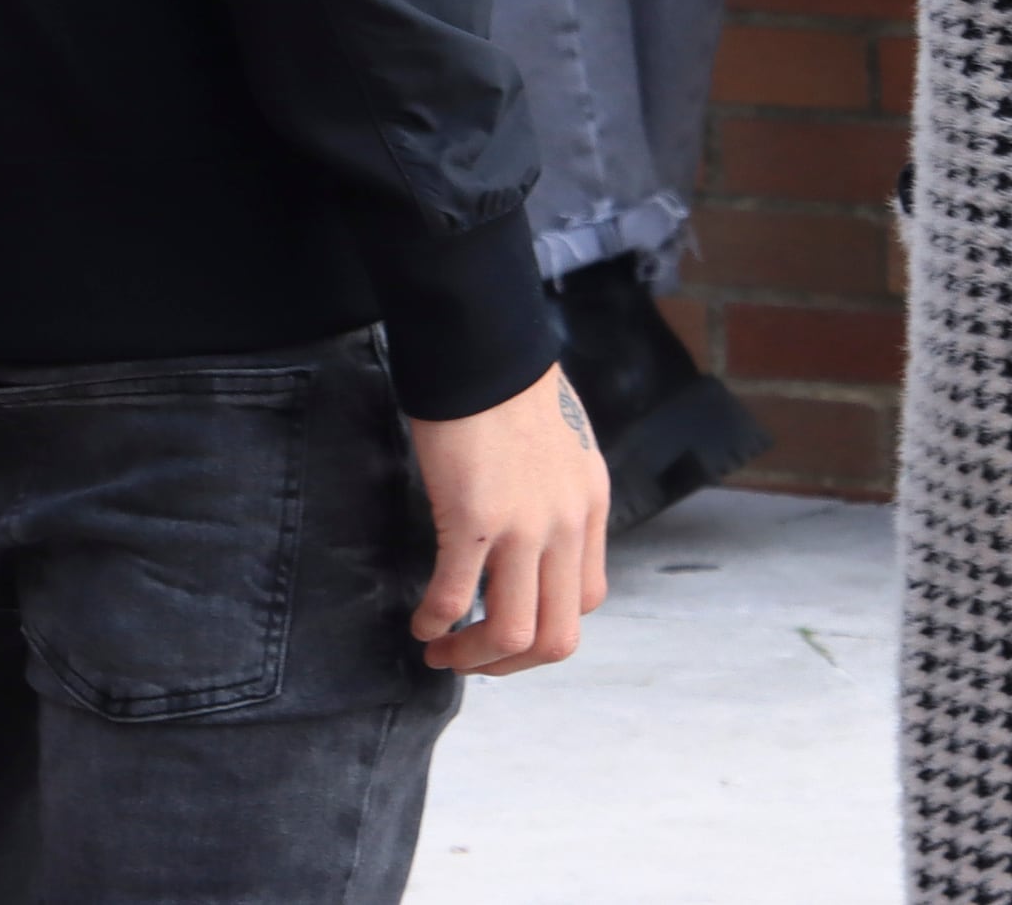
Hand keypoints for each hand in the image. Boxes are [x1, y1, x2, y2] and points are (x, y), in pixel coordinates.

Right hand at [406, 366, 611, 674]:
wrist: (486, 346)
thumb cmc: (512, 388)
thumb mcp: (564, 449)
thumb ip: (559, 497)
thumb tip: (538, 537)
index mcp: (592, 507)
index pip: (586, 599)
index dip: (545, 628)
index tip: (506, 627)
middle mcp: (569, 524)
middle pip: (558, 636)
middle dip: (510, 665)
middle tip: (471, 660)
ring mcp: (526, 525)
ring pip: (514, 634)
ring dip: (473, 658)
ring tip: (441, 653)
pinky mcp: (476, 518)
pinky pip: (457, 597)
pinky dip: (435, 624)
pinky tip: (419, 623)